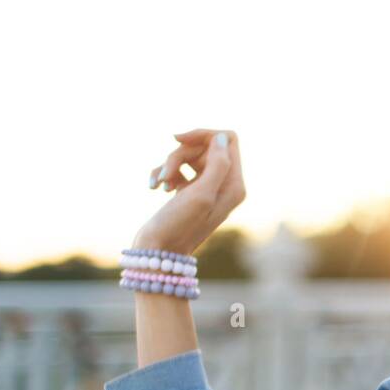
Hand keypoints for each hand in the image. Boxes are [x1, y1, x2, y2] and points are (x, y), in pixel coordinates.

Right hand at [134, 128, 246, 253]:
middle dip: (180, 155)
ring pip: (188, 156)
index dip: (203, 135)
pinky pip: (178, 169)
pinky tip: (154, 187)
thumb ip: (217, 165)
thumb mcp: (200, 195)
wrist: (158, 254)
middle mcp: (225, 185)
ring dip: (169, 164)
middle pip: (204, 147)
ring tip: (159, 184)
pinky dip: (163, 173)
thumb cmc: (178, 226)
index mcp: (235, 185)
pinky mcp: (189, 191)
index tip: (178, 141)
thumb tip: (223, 138)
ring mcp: (207, 188)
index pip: (228, 139)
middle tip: (166, 174)